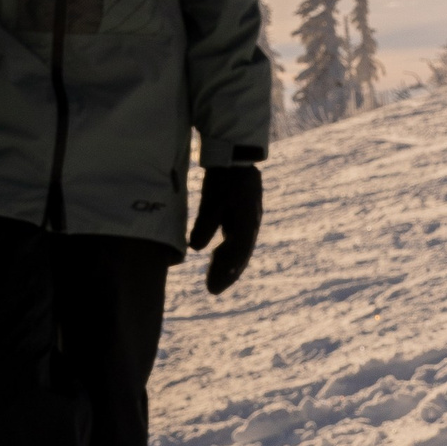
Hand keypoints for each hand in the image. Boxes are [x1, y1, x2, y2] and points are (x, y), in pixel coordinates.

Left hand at [189, 163, 261, 294]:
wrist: (235, 155)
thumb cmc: (223, 177)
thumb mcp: (212, 200)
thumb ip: (206, 224)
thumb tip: (196, 248)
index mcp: (247, 221)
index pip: (238, 254)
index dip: (226, 272)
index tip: (213, 288)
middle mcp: (251, 223)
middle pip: (240, 255)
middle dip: (227, 273)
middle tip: (212, 290)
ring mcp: (248, 219)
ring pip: (239, 248)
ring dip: (227, 264)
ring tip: (213, 279)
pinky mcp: (242, 214)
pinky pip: (236, 238)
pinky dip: (227, 251)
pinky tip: (215, 257)